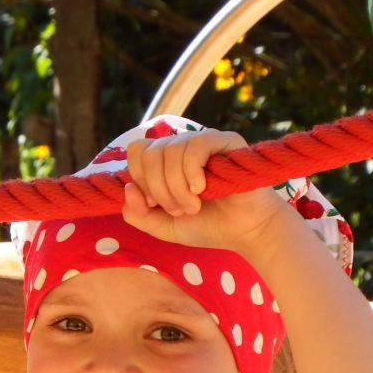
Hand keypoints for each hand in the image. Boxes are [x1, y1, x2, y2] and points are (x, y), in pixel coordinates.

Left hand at [122, 128, 288, 253]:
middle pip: (150, 153)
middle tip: (180, 210)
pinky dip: (191, 172)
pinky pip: (195, 145)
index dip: (140, 179)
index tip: (154, 204)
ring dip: (177, 187)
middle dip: (159, 190)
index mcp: (165, 161)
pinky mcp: (225, 140)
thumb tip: (127, 188)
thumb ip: (138, 215)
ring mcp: (203, 141)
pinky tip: (201, 190)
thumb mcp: (163, 227)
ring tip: (193, 205)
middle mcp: (182, 146)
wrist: (245, 232)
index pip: (137, 151)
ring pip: (171, 151)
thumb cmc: (207, 226)